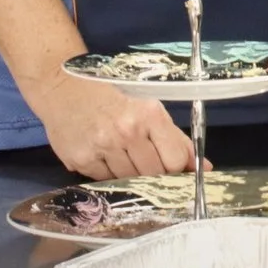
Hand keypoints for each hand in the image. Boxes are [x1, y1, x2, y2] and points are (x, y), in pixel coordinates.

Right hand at [23, 70, 201, 179]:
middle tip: (147, 163)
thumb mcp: (148, 106)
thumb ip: (176, 138)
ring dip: (130, 174)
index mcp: (149, 114)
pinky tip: (104, 156)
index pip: (175, 159)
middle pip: (153, 173)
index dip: (177, 169)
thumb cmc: (112, 94)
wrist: (63, 87)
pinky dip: (108, 174)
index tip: (174, 170)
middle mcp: (126, 132)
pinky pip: (104, 180)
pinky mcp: (80, 160)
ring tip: (123, 155)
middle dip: (154, 173)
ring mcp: (102, 147)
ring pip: (129, 180)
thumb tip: (204, 167)